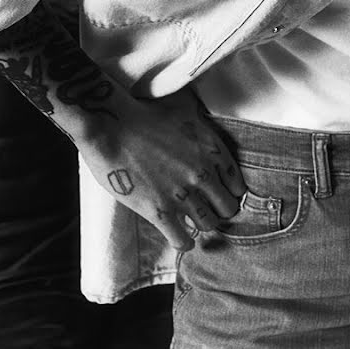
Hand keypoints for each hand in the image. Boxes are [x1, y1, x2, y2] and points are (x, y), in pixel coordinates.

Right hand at [79, 84, 245, 251]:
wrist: (112, 125)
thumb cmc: (144, 112)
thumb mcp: (183, 106)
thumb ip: (199, 116)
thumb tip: (203, 110)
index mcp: (211, 149)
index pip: (237, 184)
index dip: (229, 191)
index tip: (220, 194)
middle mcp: (202, 174)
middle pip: (227, 209)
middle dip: (218, 211)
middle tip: (207, 210)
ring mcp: (182, 194)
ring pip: (208, 225)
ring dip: (201, 224)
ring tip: (193, 222)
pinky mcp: (160, 211)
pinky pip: (183, 240)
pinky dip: (184, 242)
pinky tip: (181, 238)